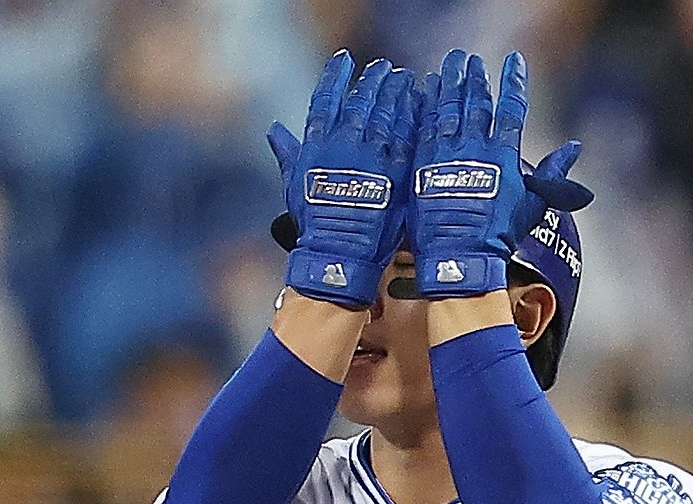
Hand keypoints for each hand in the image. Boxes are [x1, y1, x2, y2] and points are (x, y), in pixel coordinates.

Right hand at [267, 51, 417, 308]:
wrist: (340, 255)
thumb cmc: (313, 225)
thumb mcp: (293, 186)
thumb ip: (288, 154)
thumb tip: (273, 130)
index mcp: (317, 145)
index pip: (325, 99)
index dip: (334, 77)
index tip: (343, 60)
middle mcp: (344, 144)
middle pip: (362, 100)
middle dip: (373, 80)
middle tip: (383, 69)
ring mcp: (373, 156)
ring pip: (387, 112)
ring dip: (396, 92)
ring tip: (403, 79)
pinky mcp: (397, 171)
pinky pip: (407, 136)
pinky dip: (413, 117)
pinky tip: (419, 104)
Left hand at [406, 50, 591, 297]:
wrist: (461, 257)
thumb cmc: (500, 236)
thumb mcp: (533, 204)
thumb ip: (552, 174)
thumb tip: (574, 149)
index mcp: (504, 153)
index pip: (511, 106)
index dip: (513, 81)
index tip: (513, 61)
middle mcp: (475, 146)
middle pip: (475, 100)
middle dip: (473, 77)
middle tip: (469, 60)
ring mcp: (446, 153)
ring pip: (447, 107)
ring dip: (448, 83)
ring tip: (448, 67)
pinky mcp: (421, 163)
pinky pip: (422, 125)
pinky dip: (423, 105)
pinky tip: (422, 91)